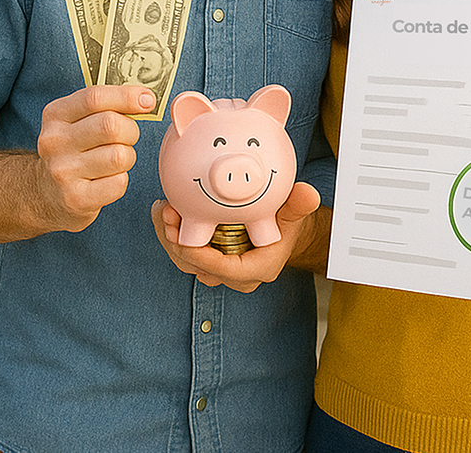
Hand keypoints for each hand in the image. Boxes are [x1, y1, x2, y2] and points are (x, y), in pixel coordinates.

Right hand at [35, 85, 153, 231]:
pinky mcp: (75, 198)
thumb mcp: (78, 120)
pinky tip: (106, 180)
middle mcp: (54, 142)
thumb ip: (107, 104)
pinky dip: (121, 180)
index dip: (127, 96)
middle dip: (130, 131)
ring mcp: (62, 172)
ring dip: (127, 158)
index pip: (95, 97)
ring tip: (113, 162)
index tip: (148, 100)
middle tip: (126, 138)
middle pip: (111, 126)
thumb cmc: (75, 150)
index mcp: (55, 115)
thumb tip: (146, 99)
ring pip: (119, 156)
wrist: (46, 194)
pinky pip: (119, 183)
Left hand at [151, 182, 321, 292]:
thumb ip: (298, 205)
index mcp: (255, 269)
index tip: (182, 234)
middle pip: (196, 266)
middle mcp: (234, 276)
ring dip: (170, 237)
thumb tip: (308, 193)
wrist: (280, 233)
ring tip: (162, 209)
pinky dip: (173, 234)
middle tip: (167, 212)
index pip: (222, 269)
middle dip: (177, 241)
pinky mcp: (208, 260)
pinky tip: (165, 211)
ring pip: (185, 262)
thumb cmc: (286, 225)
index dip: (199, 254)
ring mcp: (219, 271)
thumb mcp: (293, 214)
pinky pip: (185, 253)